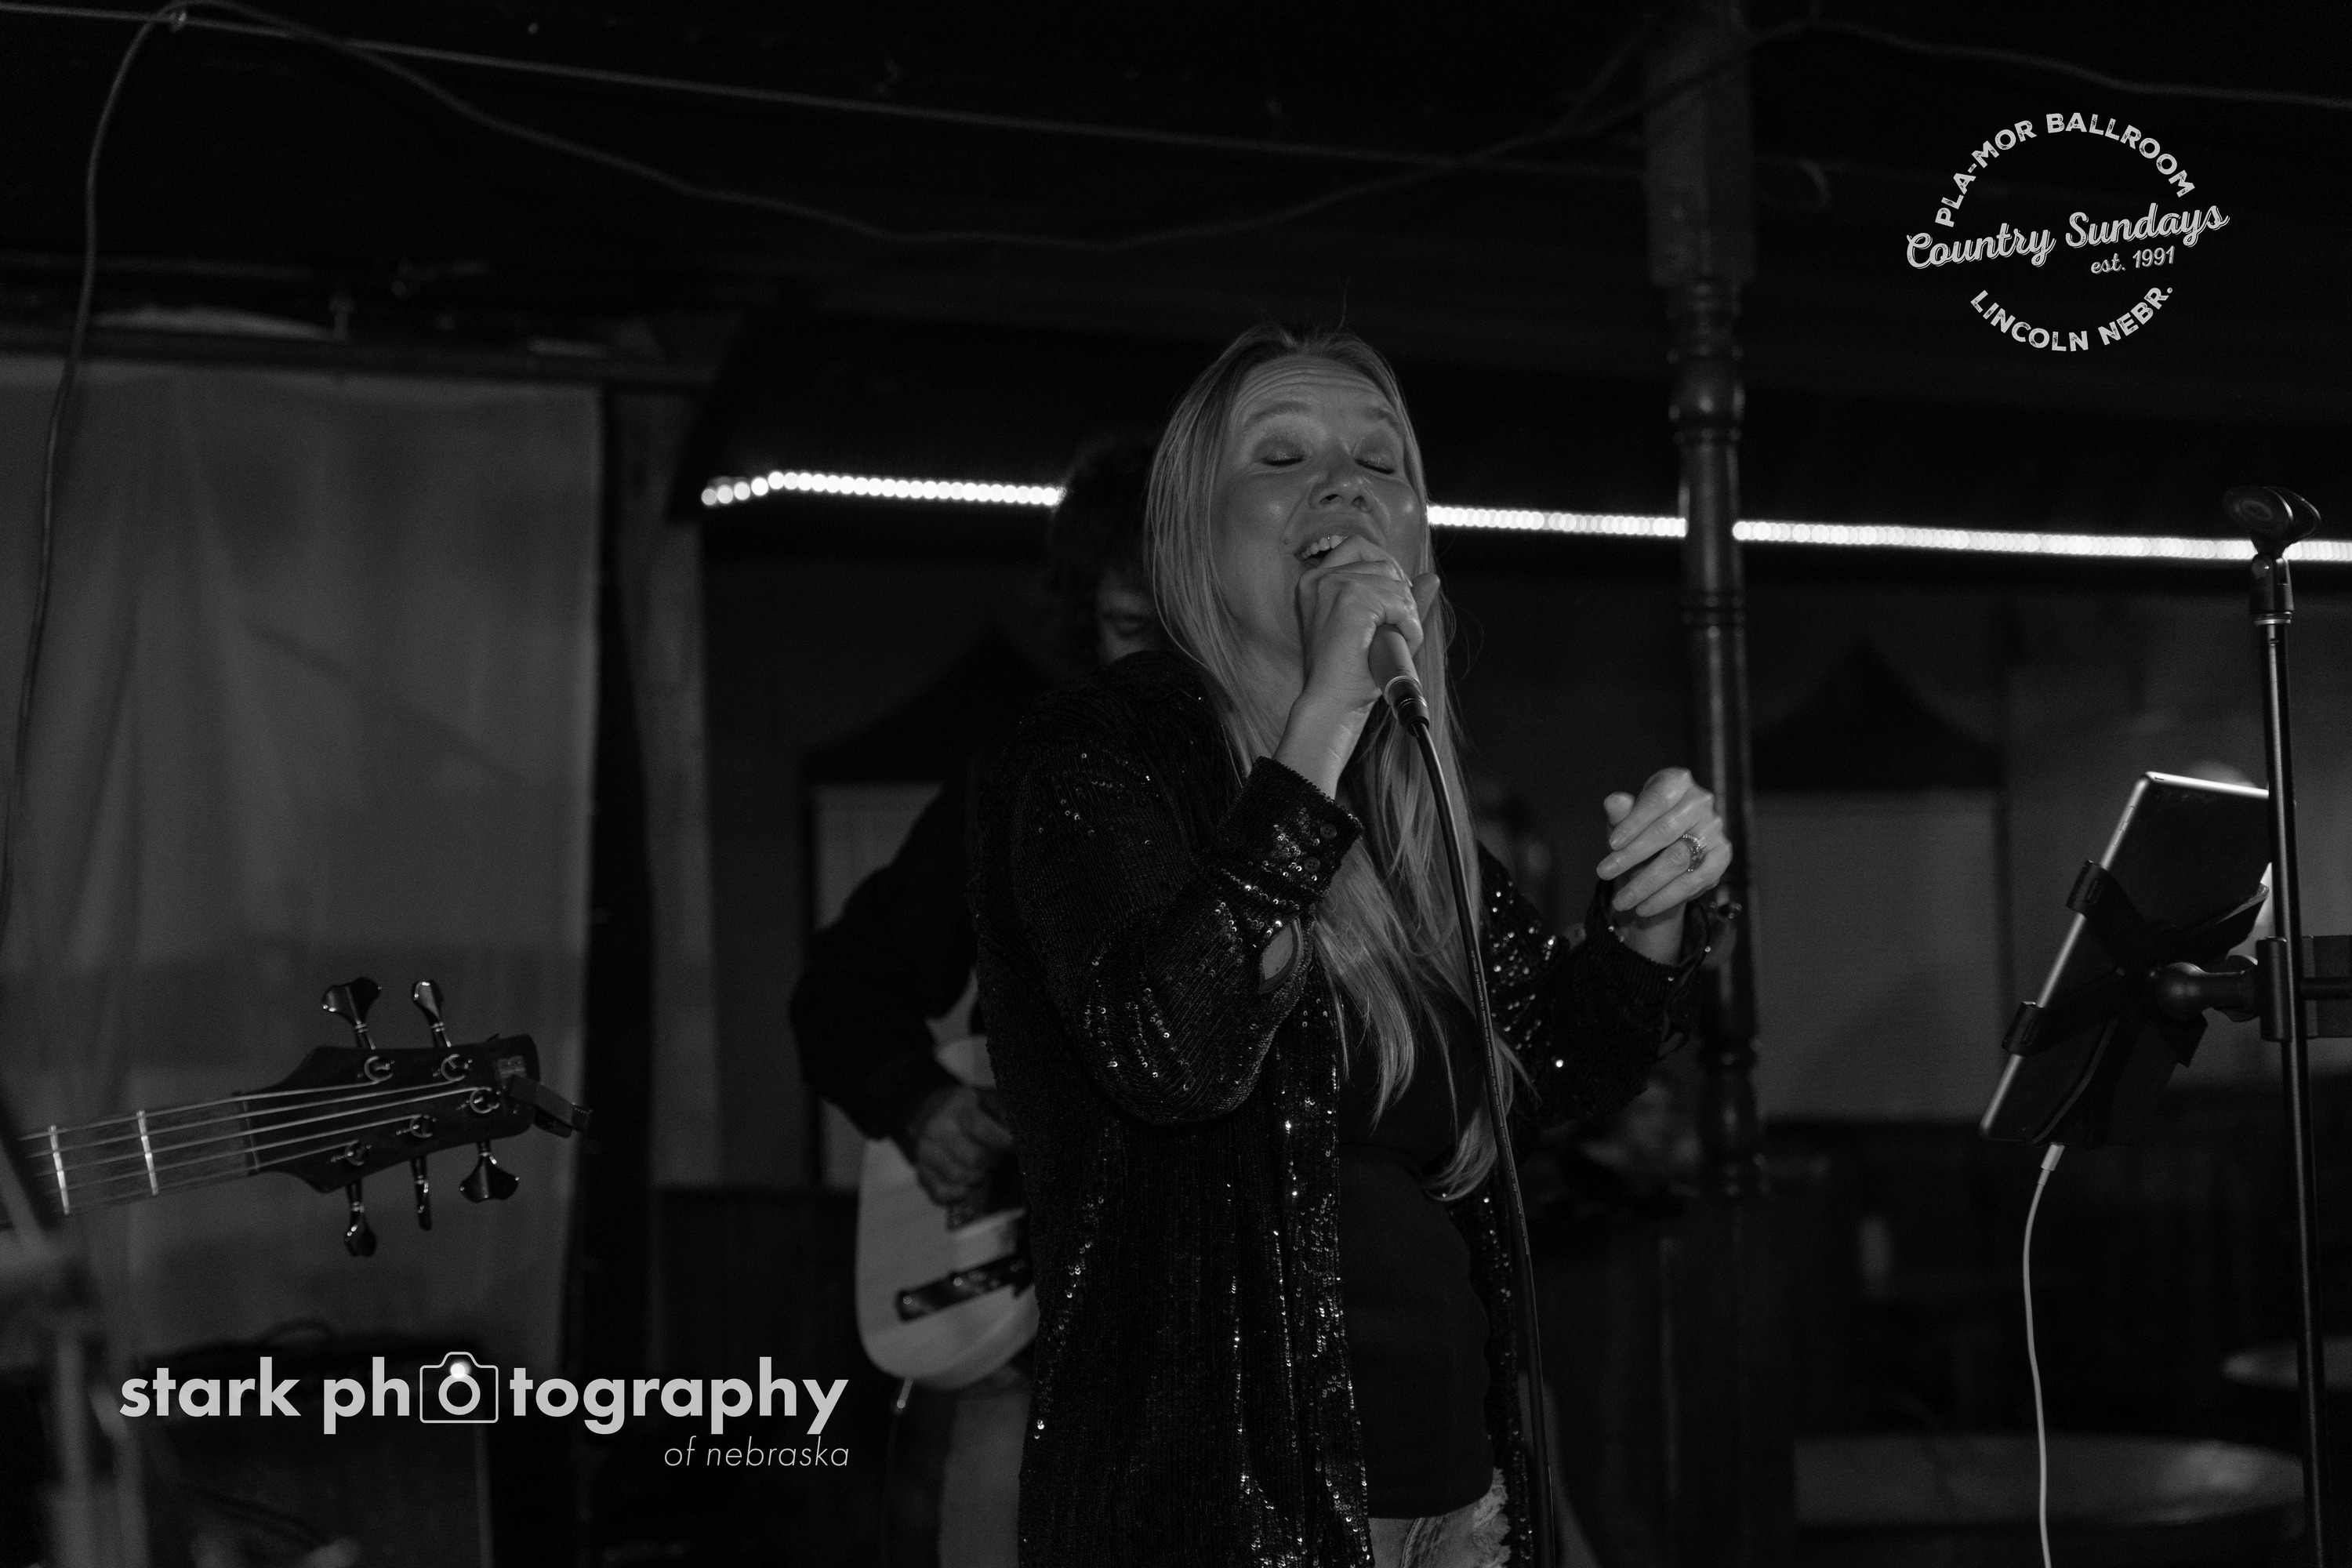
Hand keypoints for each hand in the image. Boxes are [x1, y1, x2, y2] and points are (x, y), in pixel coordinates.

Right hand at [900, 1084, 1014, 1207]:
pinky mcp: (920, 1172)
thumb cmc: (966, 1109)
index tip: (1013, 1147)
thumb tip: (1014, 1133)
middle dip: (993, 1162)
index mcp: (956, 1108)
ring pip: (959, 1177)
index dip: (1002, 1141)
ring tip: (983, 1169)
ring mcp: (925, 1152)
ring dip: (978, 1177)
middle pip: (973, 1159)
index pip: (980, 1128)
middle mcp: (936, 1130)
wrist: (929, 1112)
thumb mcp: (985, 1099)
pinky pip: (941, 1193)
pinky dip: (959, 1194)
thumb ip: (1002, 1112)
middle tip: (997, 1158)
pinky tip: (967, 1184)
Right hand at [1275, 538, 1439, 796]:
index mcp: (1314, 581)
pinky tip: (1398, 645)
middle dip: (1400, 594)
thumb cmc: (1347, 673)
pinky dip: (1409, 625)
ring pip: (1395, 582)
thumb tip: (1432, 578)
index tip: (1392, 603)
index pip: (1358, 546)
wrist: (1331, 704)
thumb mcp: (1374, 628)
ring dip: (1406, 615)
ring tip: (1392, 644)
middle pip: (1383, 561)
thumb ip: (1399, 600)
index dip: (1386, 570)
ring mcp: (1333, 585)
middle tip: (1395, 629)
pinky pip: (1399, 601)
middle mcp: (1319, 577)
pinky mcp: (1350, 598)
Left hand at [1594, 768, 1731, 964]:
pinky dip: (1666, 897)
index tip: (1611, 843)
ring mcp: (1715, 827)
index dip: (1634, 821)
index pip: (1657, 799)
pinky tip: (1643, 908)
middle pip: (1666, 830)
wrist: (1662, 855)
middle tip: (1604, 873)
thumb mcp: (1624, 823)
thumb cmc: (1638, 831)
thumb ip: (1620, 814)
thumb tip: (1613, 801)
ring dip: (1646, 883)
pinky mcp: (1722, 855)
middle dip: (1632, 855)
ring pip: (1679, 858)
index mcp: (1677, 781)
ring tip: (1621, 901)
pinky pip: (1694, 880)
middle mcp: (1701, 800)